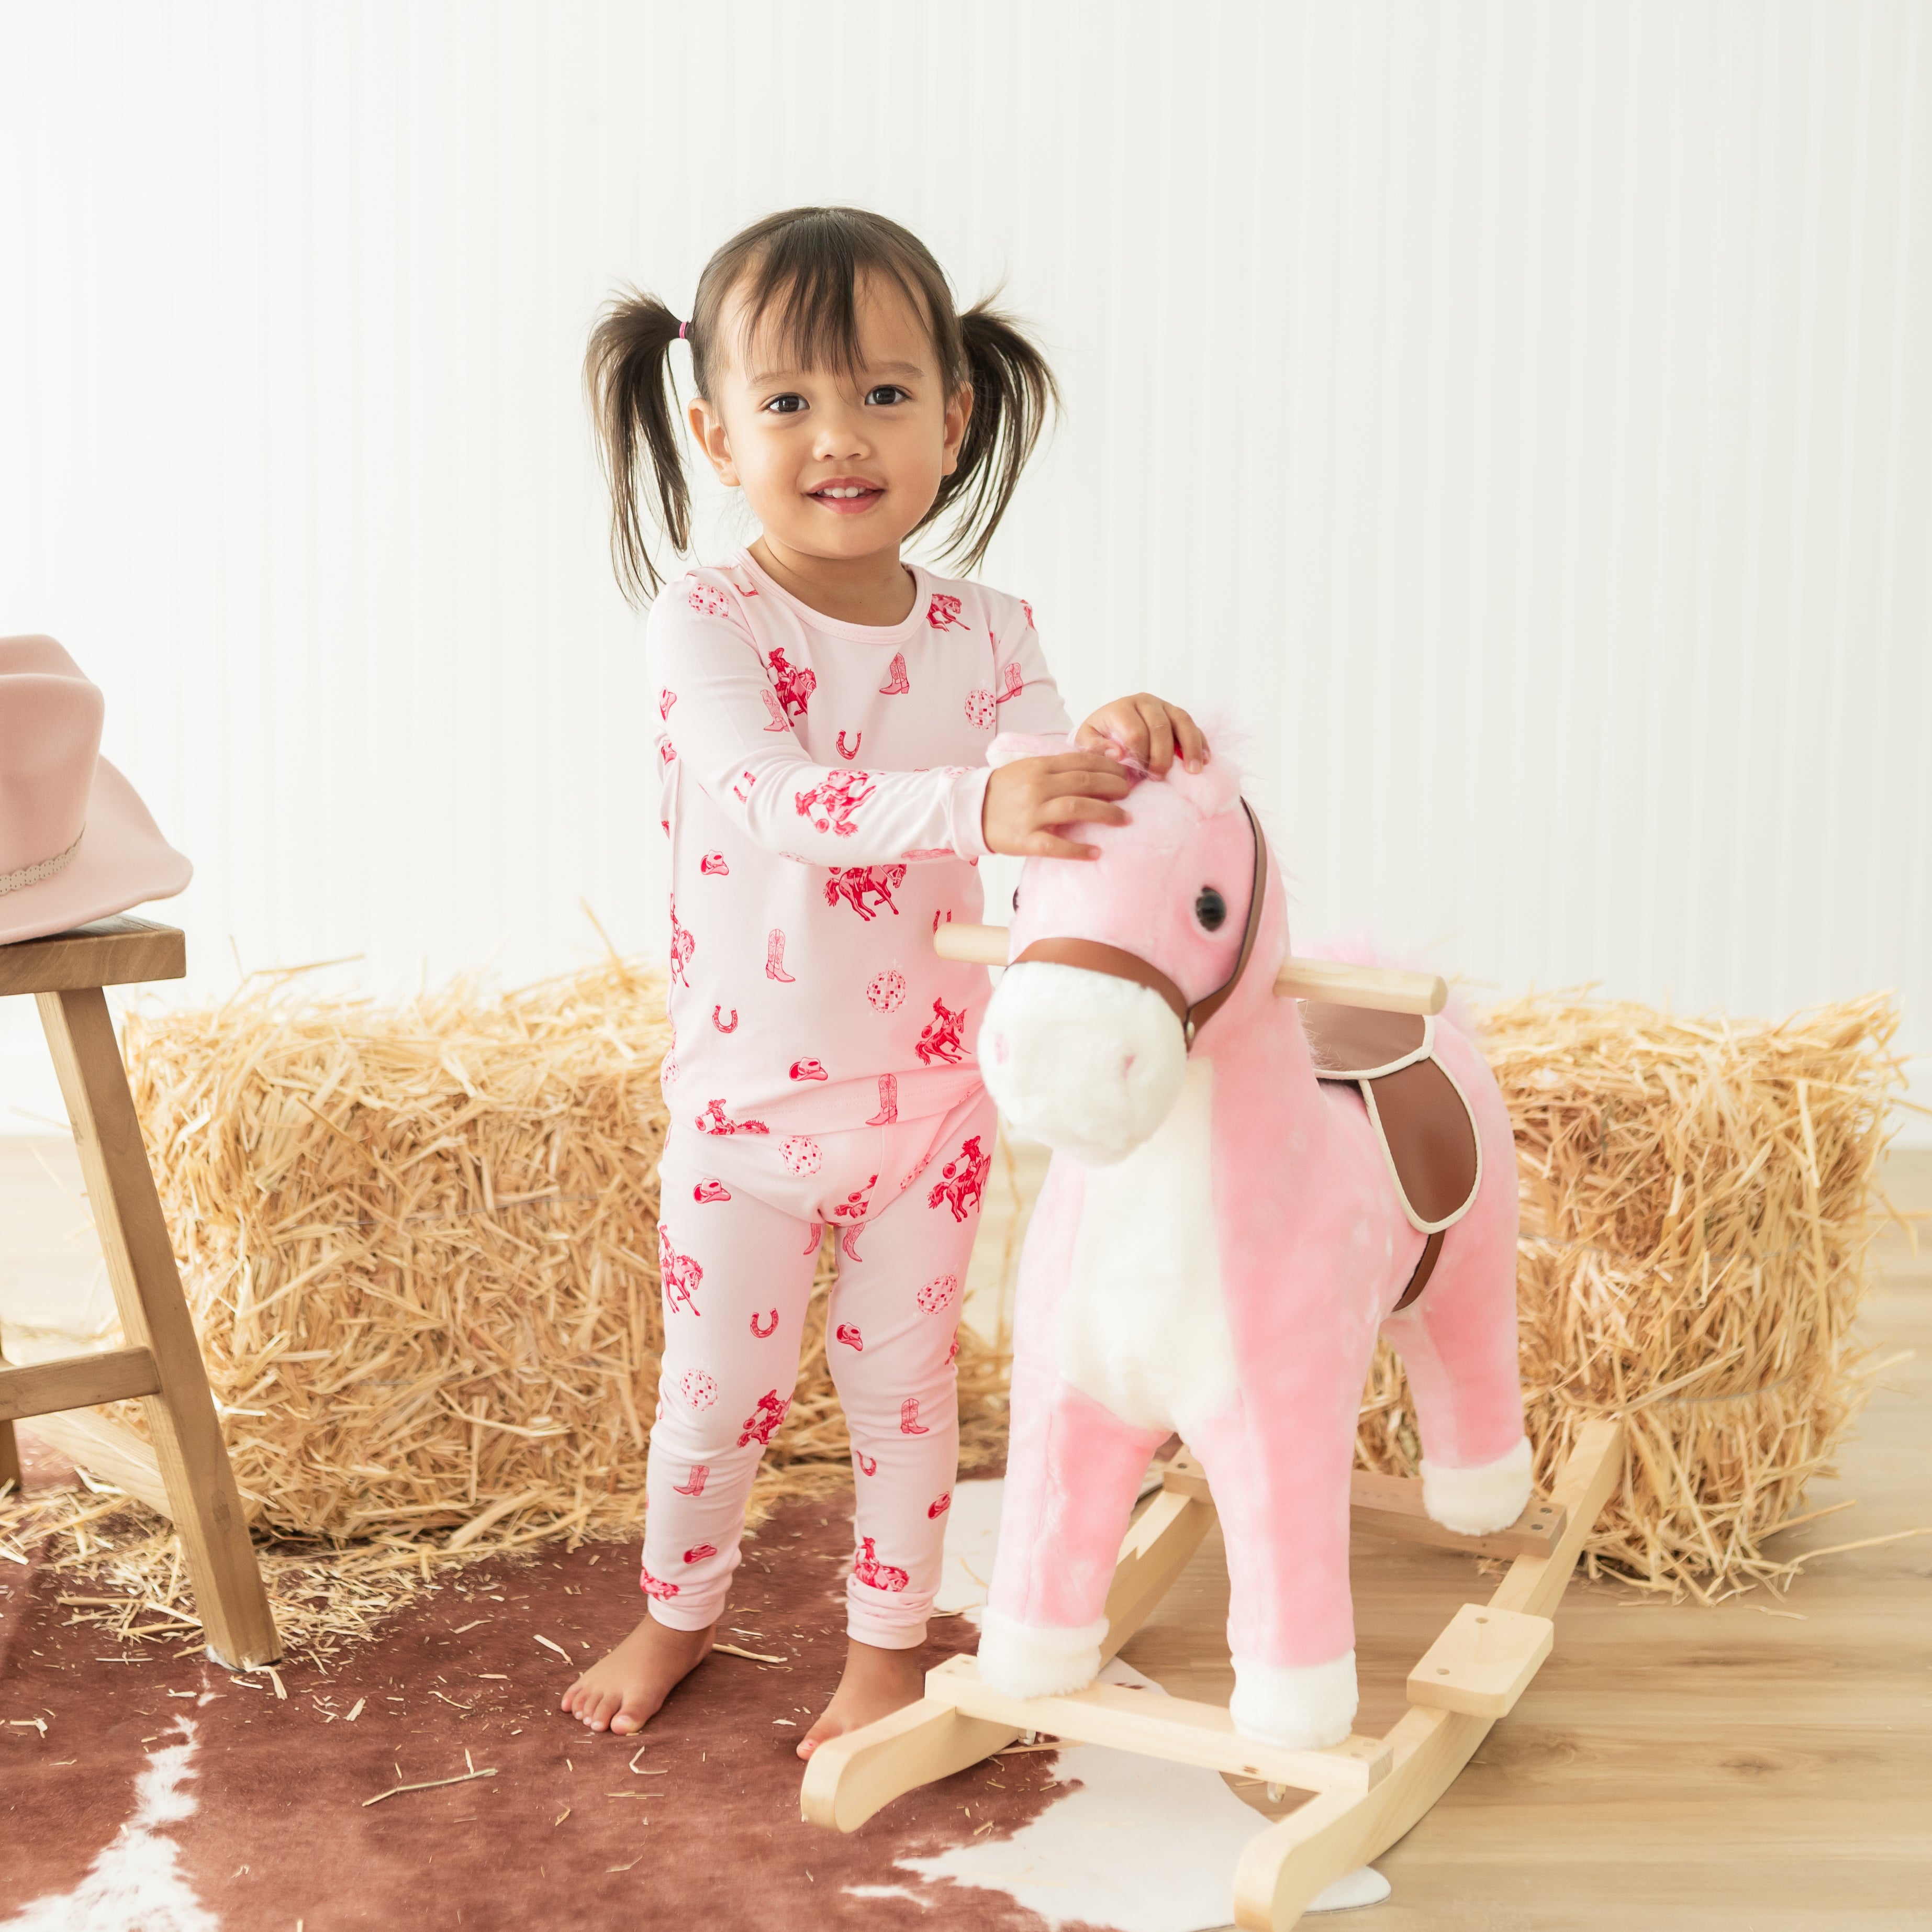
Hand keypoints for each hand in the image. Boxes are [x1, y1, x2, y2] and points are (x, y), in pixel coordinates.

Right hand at [982, 751, 1132, 860]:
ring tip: (1125, 819)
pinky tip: (1096, 853)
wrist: (971, 811)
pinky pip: (1056, 845)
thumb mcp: (1030, 768)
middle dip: (1114, 787)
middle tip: (1130, 794)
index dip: (1109, 767)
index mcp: (1039, 766)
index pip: (1082, 762)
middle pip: (1085, 783)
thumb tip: (1101, 758)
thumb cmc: (1006, 790)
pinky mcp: (1025, 840)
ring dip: (1106, 813)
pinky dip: (1078, 849)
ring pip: (1076, 808)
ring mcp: (1031, 813)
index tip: (1126, 773)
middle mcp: (1037, 787)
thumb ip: (1061, 765)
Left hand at [1075, 694, 1207, 774]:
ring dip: (1191, 747)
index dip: (1140, 756)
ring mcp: (1164, 706)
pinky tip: (1205, 760)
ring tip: (1194, 771)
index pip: (1136, 732)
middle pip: (1160, 727)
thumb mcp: (1086, 740)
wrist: (1107, 724)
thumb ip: (1094, 747)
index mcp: (1122, 707)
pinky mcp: (1177, 715)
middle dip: (1162, 756)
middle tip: (1159, 778)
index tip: (1140, 776)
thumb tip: (1118, 753)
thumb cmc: (1098, 736)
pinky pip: (1194, 726)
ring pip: (1183, 722)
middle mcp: (1145, 702)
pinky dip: (1201, 743)